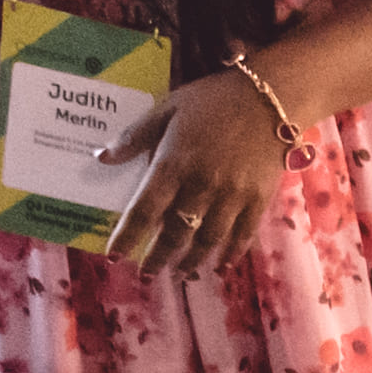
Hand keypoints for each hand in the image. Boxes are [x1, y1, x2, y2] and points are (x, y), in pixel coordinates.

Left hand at [105, 68, 288, 272]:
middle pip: (175, 233)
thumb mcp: (167, 109)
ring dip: (191, 262)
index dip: (128, 236)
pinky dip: (229, 255)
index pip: (144, 209)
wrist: (269, 99)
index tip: (114, 256)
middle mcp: (200, 186)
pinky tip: (220, 266)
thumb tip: (102, 157)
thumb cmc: (212, 99)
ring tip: (181, 273)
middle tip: (147, 273)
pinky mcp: (256, 201)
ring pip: (207, 241)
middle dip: (159, 257)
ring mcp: (231, 197)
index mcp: (173, 163)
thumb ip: (135, 136)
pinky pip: (241, 236)